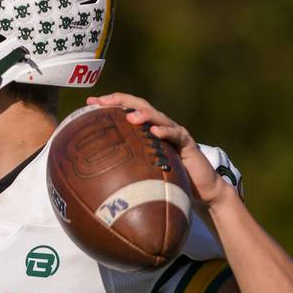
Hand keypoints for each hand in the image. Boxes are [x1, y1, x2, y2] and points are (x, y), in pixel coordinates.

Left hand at [86, 93, 231, 207]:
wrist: (203, 191)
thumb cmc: (170, 183)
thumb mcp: (144, 174)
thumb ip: (126, 170)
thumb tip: (95, 180)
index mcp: (147, 131)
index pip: (126, 110)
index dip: (109, 104)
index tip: (89, 102)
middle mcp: (160, 127)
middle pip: (140, 106)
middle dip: (121, 100)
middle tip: (102, 101)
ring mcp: (175, 132)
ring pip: (157, 117)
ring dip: (143, 114)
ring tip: (128, 115)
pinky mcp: (188, 143)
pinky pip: (176, 135)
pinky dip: (165, 132)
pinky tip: (154, 133)